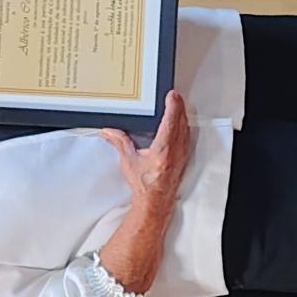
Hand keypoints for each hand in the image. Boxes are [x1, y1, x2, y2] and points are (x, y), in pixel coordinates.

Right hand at [101, 90, 190, 210]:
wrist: (154, 201)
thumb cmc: (144, 185)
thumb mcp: (129, 161)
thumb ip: (120, 143)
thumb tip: (109, 132)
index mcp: (163, 149)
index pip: (170, 121)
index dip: (172, 106)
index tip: (171, 95)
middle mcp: (175, 151)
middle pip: (181, 122)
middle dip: (178, 106)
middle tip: (175, 96)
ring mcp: (181, 154)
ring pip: (186, 129)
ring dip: (182, 116)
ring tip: (178, 105)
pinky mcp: (183, 158)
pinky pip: (187, 137)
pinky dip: (184, 127)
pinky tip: (181, 124)